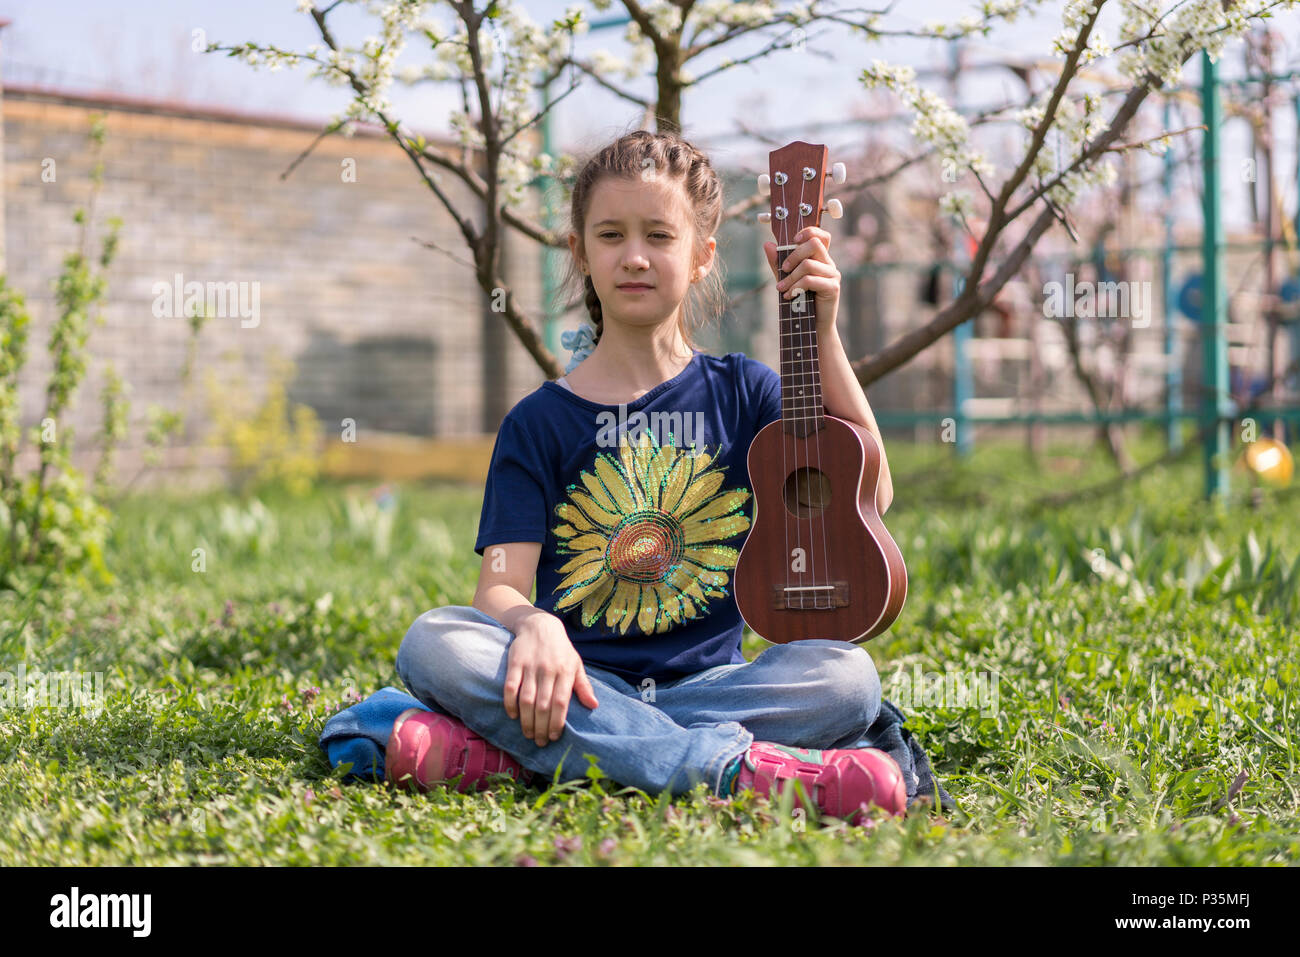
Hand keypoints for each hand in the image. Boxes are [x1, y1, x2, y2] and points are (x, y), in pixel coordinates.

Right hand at [503, 610, 598, 747]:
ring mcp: (530, 667)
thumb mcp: (576, 664)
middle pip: (543, 705)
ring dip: (526, 720)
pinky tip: (513, 715)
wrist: (540, 625)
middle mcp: (548, 670)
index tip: (554, 737)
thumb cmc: (561, 650)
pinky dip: (510, 703)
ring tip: (528, 734)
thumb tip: (594, 706)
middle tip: (540, 742)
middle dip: (541, 727)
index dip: (557, 722)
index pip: (561, 702)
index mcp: (565, 671)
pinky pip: (510, 687)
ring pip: (526, 699)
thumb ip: (583, 686)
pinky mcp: (515, 663)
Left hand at [764, 225, 840, 334]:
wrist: (813, 326)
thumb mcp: (786, 279)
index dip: (808, 232)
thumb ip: (778, 262)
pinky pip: (811, 280)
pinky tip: (789, 296)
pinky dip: (796, 287)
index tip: (793, 240)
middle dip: (793, 255)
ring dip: (790, 277)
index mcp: (819, 258)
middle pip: (814, 243)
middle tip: (783, 269)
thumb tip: (768, 244)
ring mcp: (832, 275)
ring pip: (809, 264)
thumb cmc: (800, 301)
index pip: (820, 235)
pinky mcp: (833, 287)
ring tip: (782, 289)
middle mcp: (828, 263)